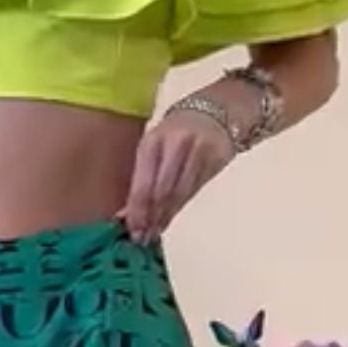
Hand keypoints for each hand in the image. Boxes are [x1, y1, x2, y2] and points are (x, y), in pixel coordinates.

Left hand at [117, 109, 235, 247]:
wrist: (220, 107)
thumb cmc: (179, 130)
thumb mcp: (157, 144)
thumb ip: (144, 176)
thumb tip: (126, 212)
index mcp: (153, 141)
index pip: (143, 183)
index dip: (137, 211)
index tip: (131, 231)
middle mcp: (175, 145)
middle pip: (161, 192)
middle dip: (150, 218)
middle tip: (142, 239)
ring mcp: (198, 152)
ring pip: (179, 194)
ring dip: (165, 217)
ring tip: (154, 234)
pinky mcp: (215, 161)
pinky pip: (194, 190)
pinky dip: (179, 207)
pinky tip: (169, 219)